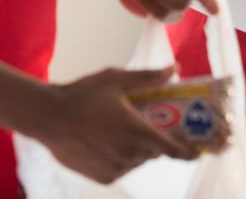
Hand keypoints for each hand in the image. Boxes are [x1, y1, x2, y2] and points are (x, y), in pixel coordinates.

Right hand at [35, 67, 196, 183]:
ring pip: (138, 160)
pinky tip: (109, 140)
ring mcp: (115, 168)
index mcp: (137, 131)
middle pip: (155, 152)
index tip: (199, 150)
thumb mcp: (116, 79)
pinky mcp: (102, 176)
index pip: (173, 150)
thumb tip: (175, 70)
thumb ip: (148, 77)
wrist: (46, 117)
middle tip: (151, 123)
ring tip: (124, 128)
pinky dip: (122, 157)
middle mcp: (129, 154)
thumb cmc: (82, 95)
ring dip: (139, 148)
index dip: (189, 152)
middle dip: (158, 139)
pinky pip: (122, 168)